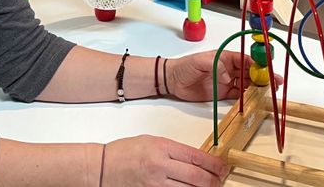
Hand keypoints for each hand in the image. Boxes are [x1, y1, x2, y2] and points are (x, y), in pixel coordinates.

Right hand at [101, 135, 228, 185]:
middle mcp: (160, 166)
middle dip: (213, 181)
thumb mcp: (151, 141)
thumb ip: (173, 150)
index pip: (196, 156)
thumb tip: (195, 160)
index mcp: (161, 147)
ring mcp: (155, 185)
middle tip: (219, 180)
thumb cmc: (124, 152)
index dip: (214, 164)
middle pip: (197, 177)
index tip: (222, 167)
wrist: (101, 167)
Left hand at [165, 50, 283, 101]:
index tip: (268, 69)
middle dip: (264, 76)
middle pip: (251, 72)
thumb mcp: (199, 62)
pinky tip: (256, 99)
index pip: (246, 60)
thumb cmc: (184, 66)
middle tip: (275, 83)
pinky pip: (239, 95)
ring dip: (258, 87)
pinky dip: (248, 97)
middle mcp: (229, 69)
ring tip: (270, 92)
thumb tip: (228, 75)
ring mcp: (227, 81)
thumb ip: (215, 66)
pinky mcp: (223, 93)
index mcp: (225, 57)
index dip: (259, 64)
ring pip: (247, 84)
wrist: (172, 81)